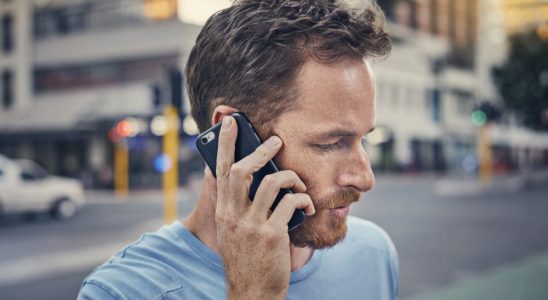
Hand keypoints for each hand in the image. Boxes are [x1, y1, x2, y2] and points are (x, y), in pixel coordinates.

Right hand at [206, 116, 314, 298]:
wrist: (251, 293)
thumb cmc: (247, 259)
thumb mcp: (232, 231)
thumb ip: (236, 206)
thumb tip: (248, 180)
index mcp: (224, 212)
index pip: (221, 170)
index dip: (225, 143)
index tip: (229, 122)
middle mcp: (234, 215)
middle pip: (242, 170)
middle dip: (261, 150)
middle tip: (276, 141)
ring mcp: (253, 225)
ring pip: (271, 183)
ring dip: (290, 177)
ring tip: (299, 183)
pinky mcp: (272, 235)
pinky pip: (291, 204)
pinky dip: (302, 199)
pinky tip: (307, 205)